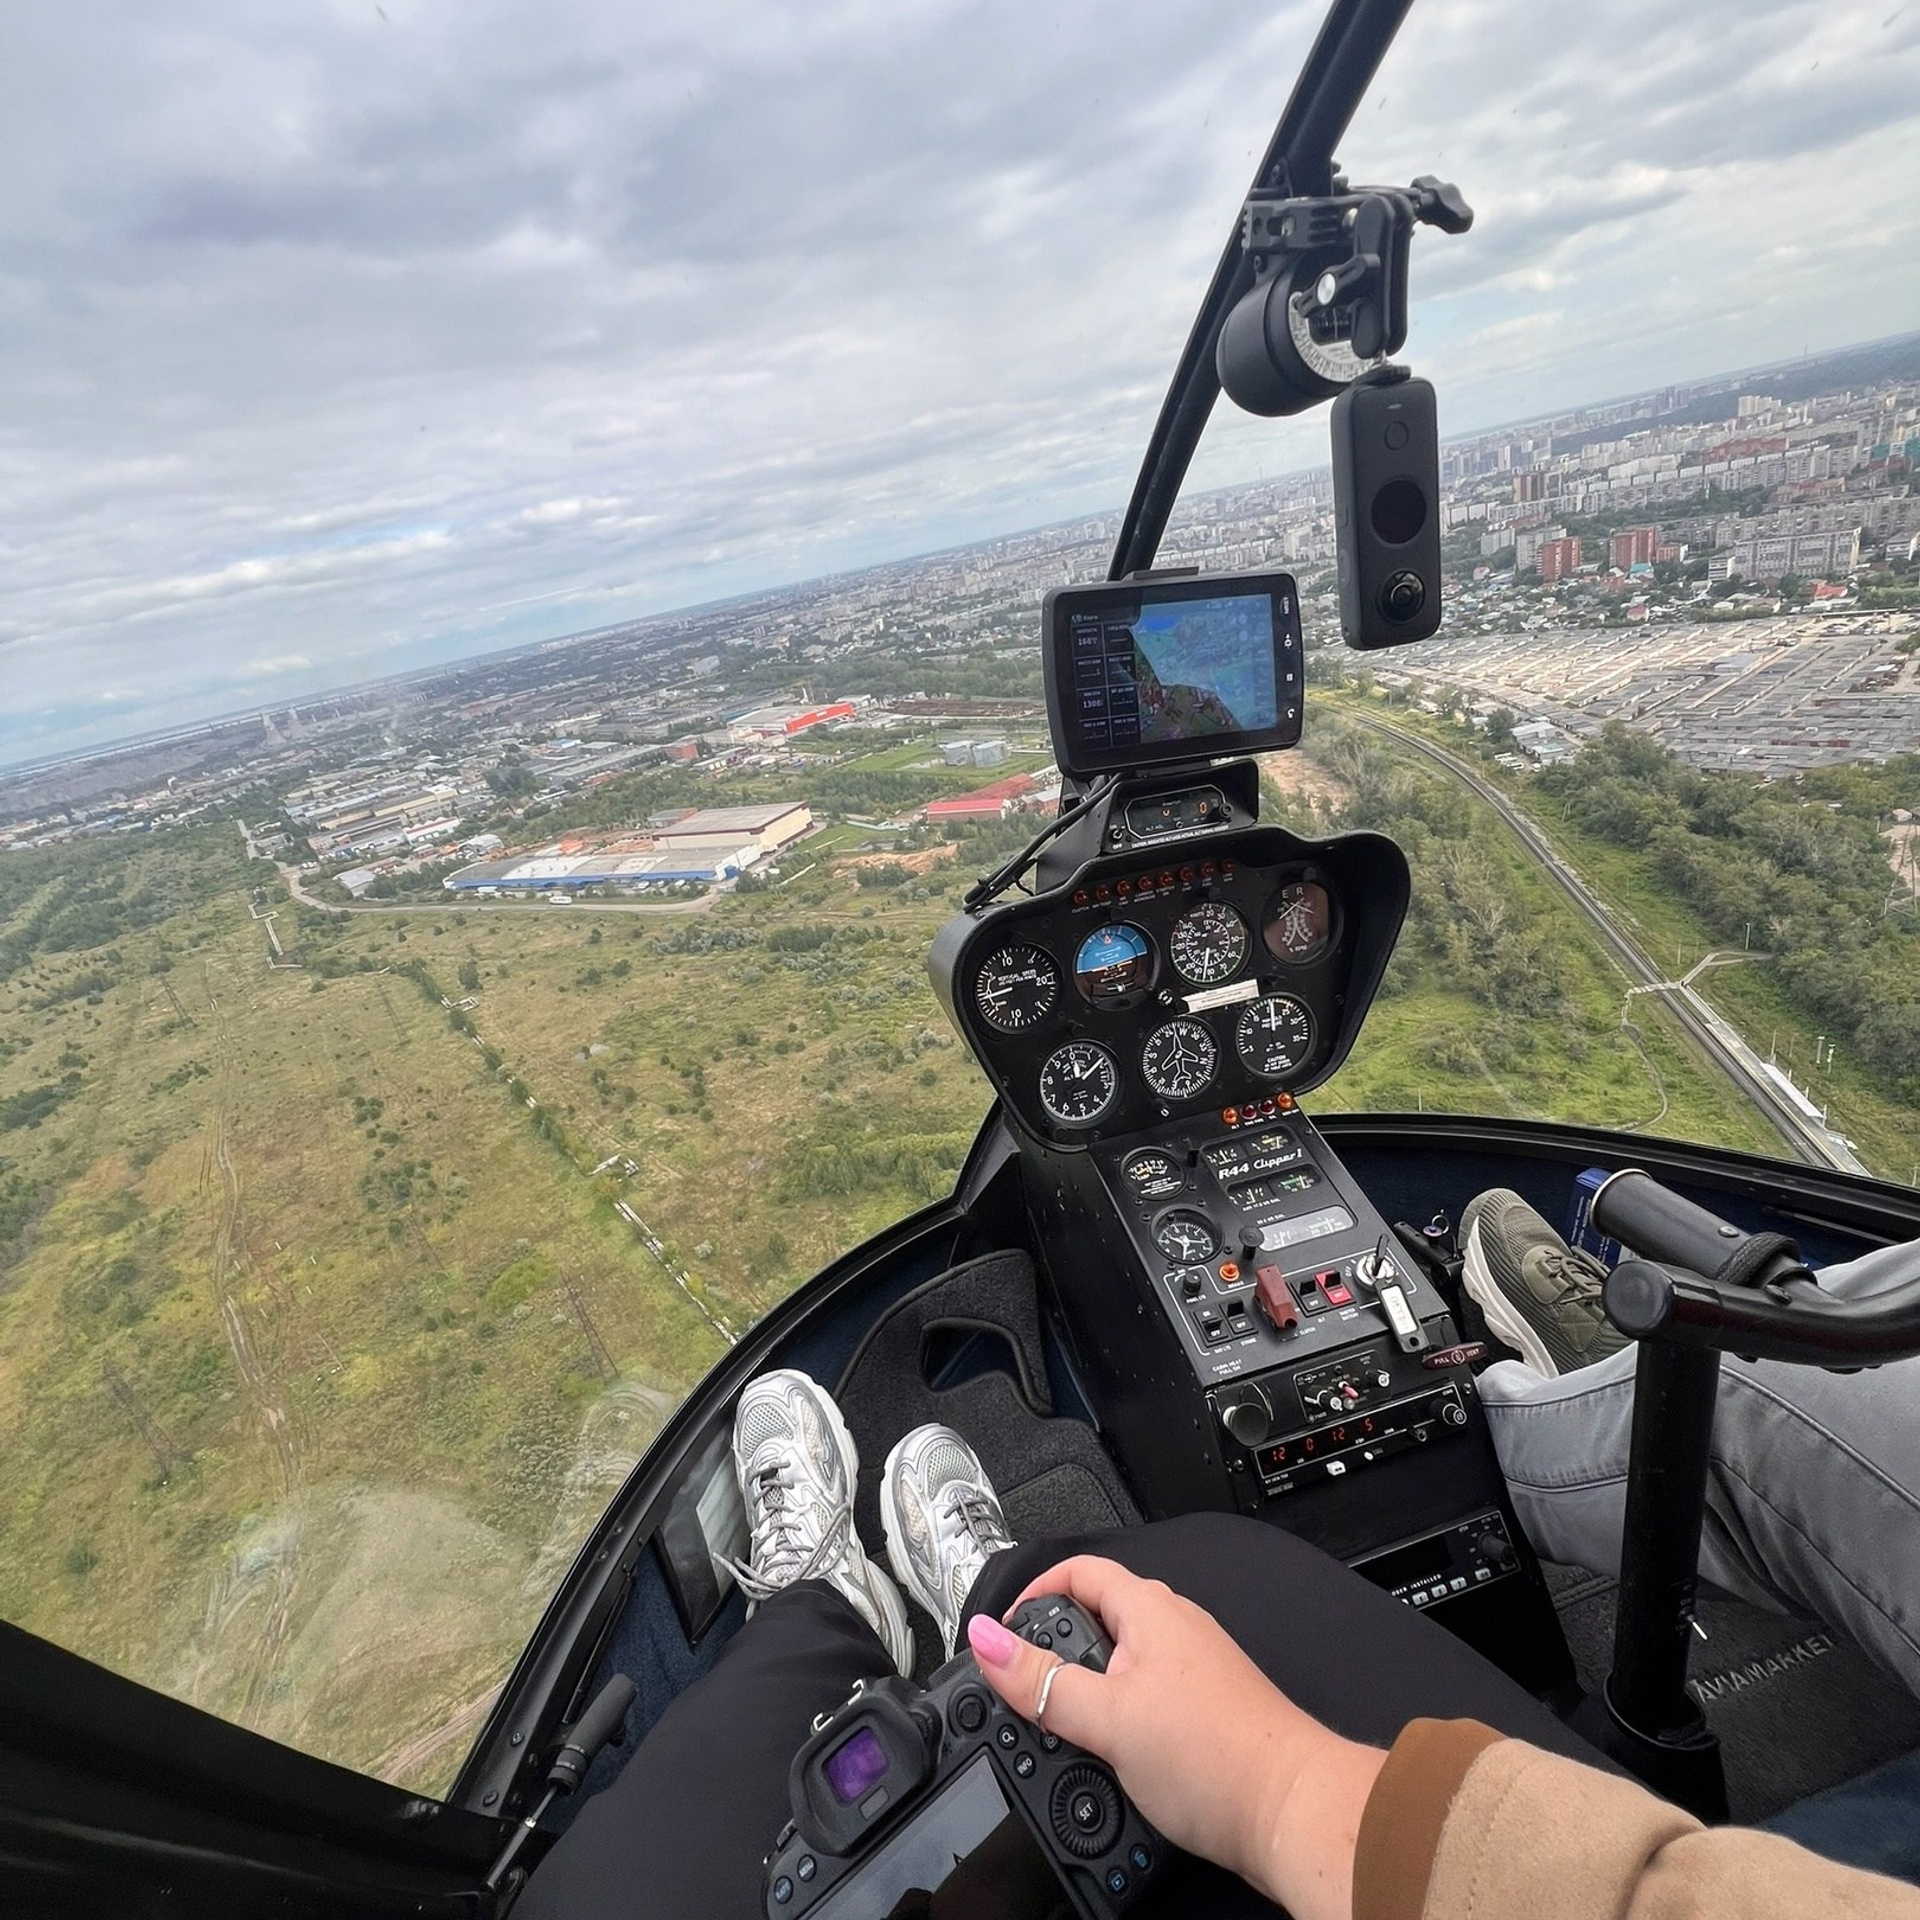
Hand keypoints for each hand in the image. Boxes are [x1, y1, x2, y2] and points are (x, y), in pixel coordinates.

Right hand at [966, 1556, 1384, 1919]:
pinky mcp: (1207, 1710)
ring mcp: (1196, 1669)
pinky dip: (1118, 1715)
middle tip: (1028, 1687)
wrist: (1292, 1813)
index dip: (1035, 1591)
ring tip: (1066, 1727)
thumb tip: (986, 1640)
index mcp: (1152, 1610)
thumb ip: (1041, 1681)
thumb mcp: (1107, 1717)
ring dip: (1088, 1686)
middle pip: (1099, 1614)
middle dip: (1058, 1646)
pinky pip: (1146, 1694)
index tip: (1005, 1632)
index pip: (1081, 1570)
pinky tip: (1112, 1754)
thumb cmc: (1217, 1757)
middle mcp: (1178, 1628)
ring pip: (1123, 1659)